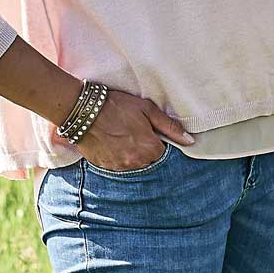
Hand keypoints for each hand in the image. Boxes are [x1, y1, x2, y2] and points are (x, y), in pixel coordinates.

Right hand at [73, 88, 195, 171]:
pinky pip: (117, 165)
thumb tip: (189, 141)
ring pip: (133, 163)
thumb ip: (170, 127)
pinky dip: (117, 156)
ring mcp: (118, 166)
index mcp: (149, 149)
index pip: (163, 152)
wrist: (83, 110)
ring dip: (131, 153)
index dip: (157, 140)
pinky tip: (111, 142)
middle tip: (133, 131)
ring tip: (121, 135)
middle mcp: (135, 162)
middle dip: (145, 148)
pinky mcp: (104, 166)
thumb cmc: (117, 106)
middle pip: (148, 160)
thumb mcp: (147, 109)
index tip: (149, 130)